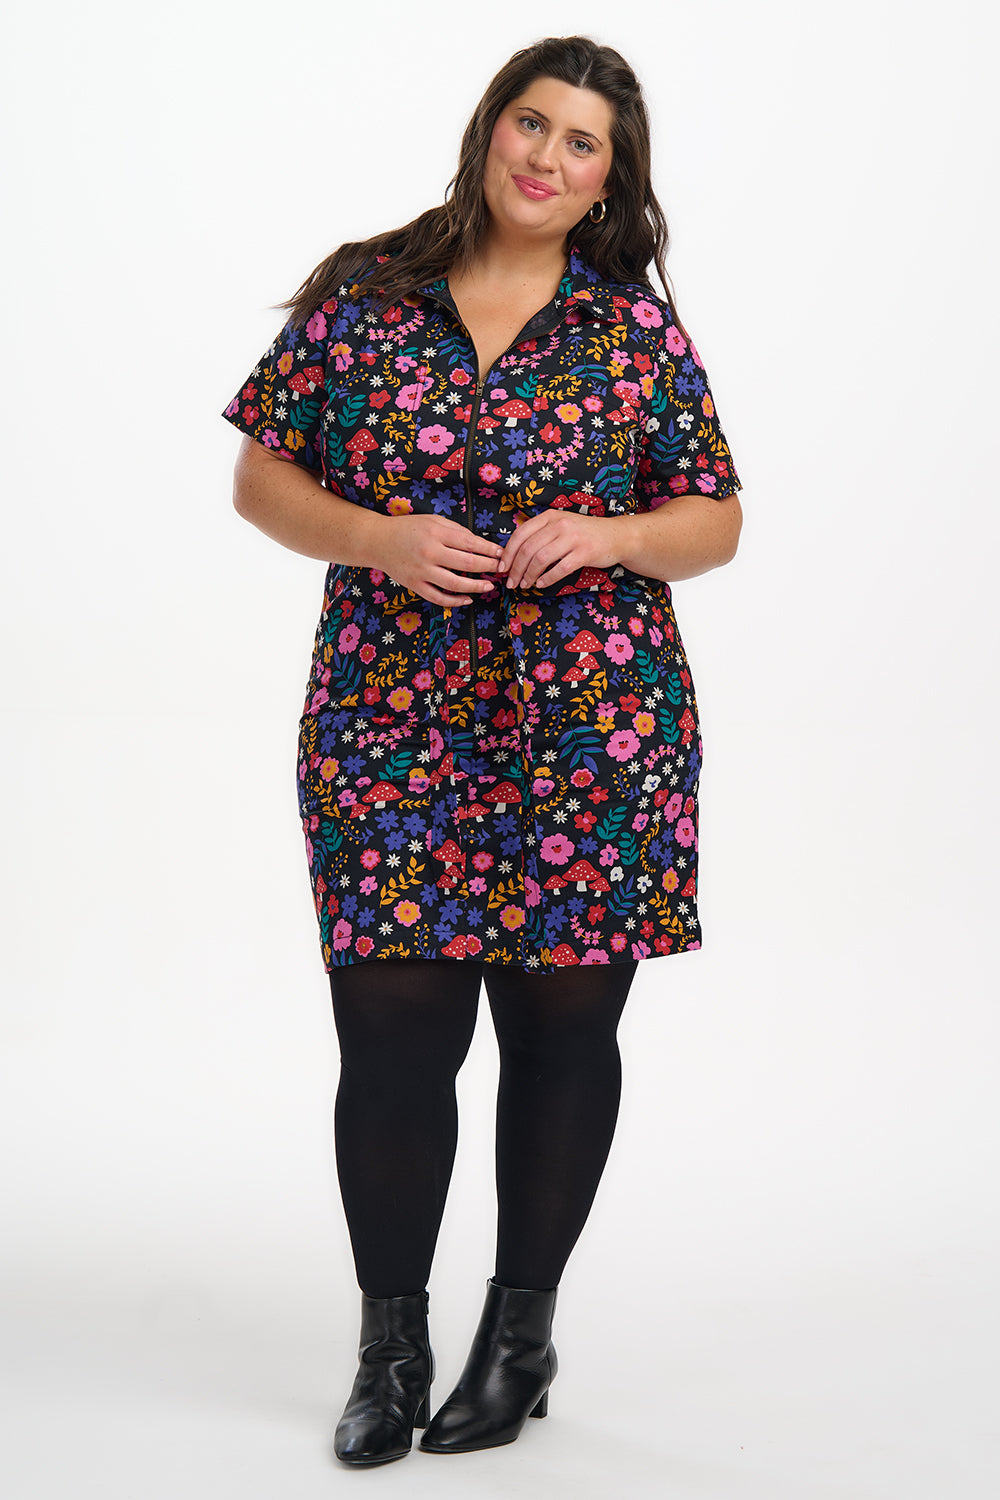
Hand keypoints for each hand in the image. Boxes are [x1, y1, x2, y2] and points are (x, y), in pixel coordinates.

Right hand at [373, 513, 503, 606]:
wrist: (377, 541)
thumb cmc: (408, 528)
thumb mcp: (433, 521)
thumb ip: (456, 531)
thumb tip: (480, 544)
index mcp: (436, 533)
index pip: (470, 543)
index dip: (490, 550)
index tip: (502, 554)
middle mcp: (429, 553)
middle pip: (467, 563)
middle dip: (489, 567)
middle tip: (502, 569)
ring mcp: (421, 571)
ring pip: (455, 583)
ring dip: (476, 586)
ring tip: (489, 586)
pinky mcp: (415, 585)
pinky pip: (438, 597)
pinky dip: (455, 601)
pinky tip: (468, 599)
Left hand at [498, 512, 627, 589]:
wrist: (616, 535)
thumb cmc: (585, 534)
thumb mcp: (561, 525)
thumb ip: (541, 534)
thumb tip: (515, 554)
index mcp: (550, 516)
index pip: (520, 534)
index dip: (508, 553)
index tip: (502, 568)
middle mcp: (560, 524)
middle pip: (528, 549)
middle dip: (516, 569)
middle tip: (512, 582)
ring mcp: (573, 538)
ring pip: (541, 559)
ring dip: (529, 575)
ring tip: (525, 585)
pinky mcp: (584, 552)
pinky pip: (560, 569)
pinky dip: (547, 579)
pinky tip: (541, 584)